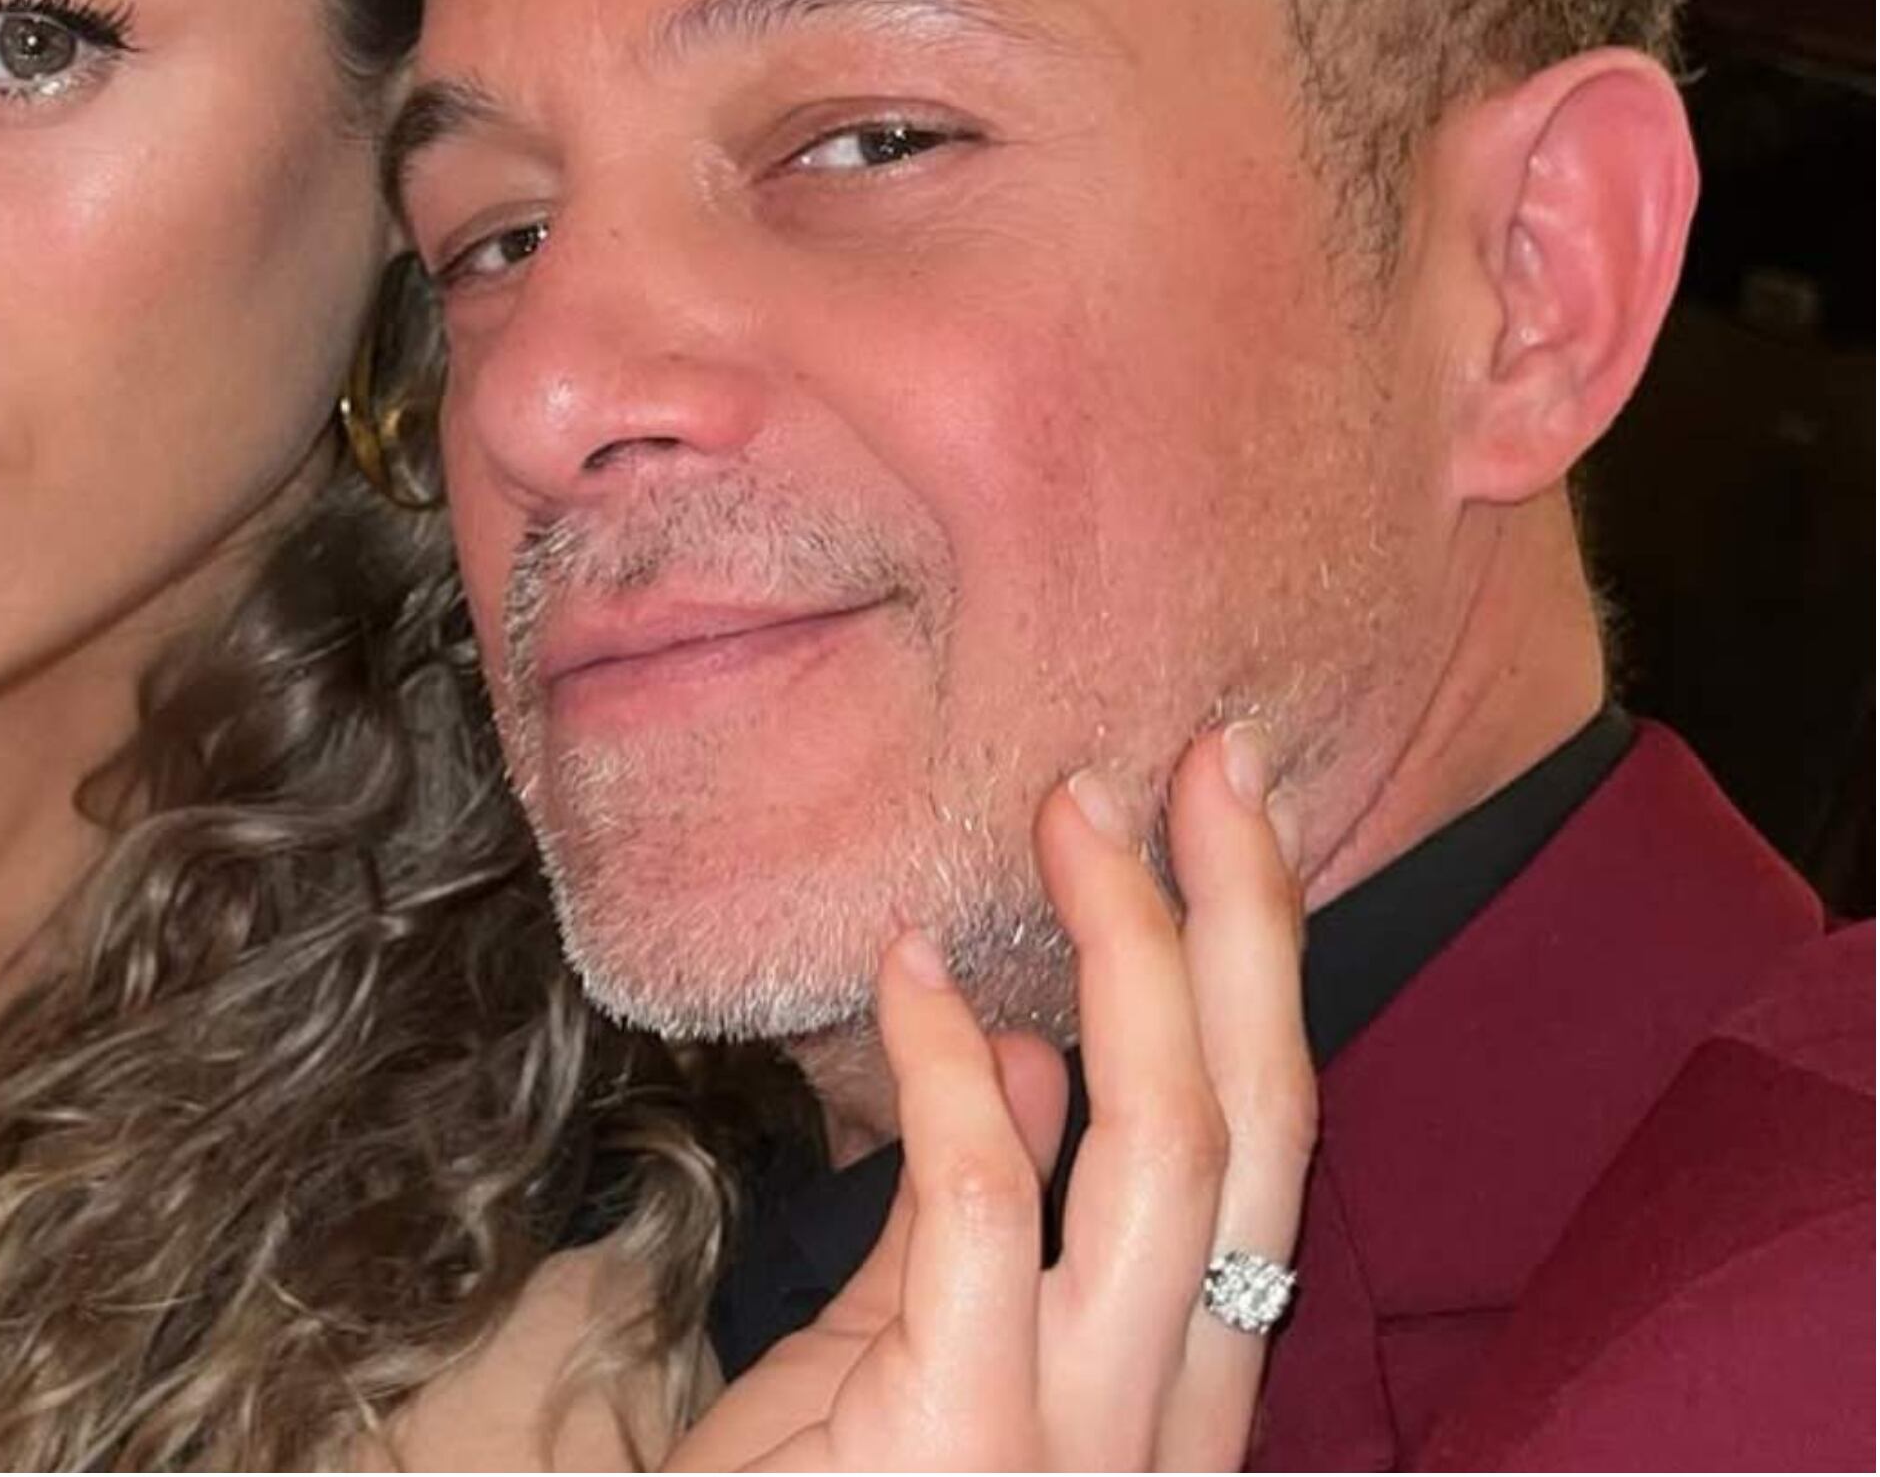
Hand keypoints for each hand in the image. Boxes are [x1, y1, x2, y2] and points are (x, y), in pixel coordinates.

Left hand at [668, 724, 1314, 1469]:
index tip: (1216, 822)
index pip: (1257, 1151)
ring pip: (1171, 1157)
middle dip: (1244, 930)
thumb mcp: (909, 1351)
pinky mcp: (968, 1445)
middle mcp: (1169, 1413)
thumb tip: (1044, 1051)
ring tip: (1076, 811)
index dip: (1252, 975)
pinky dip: (957, 1072)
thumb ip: (984, 1213)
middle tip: (1208, 758)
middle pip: (1254, 1133)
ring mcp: (1083, 1440)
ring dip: (1132, 957)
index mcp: (1170, 1379)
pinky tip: (913, 968)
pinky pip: (982, 1215)